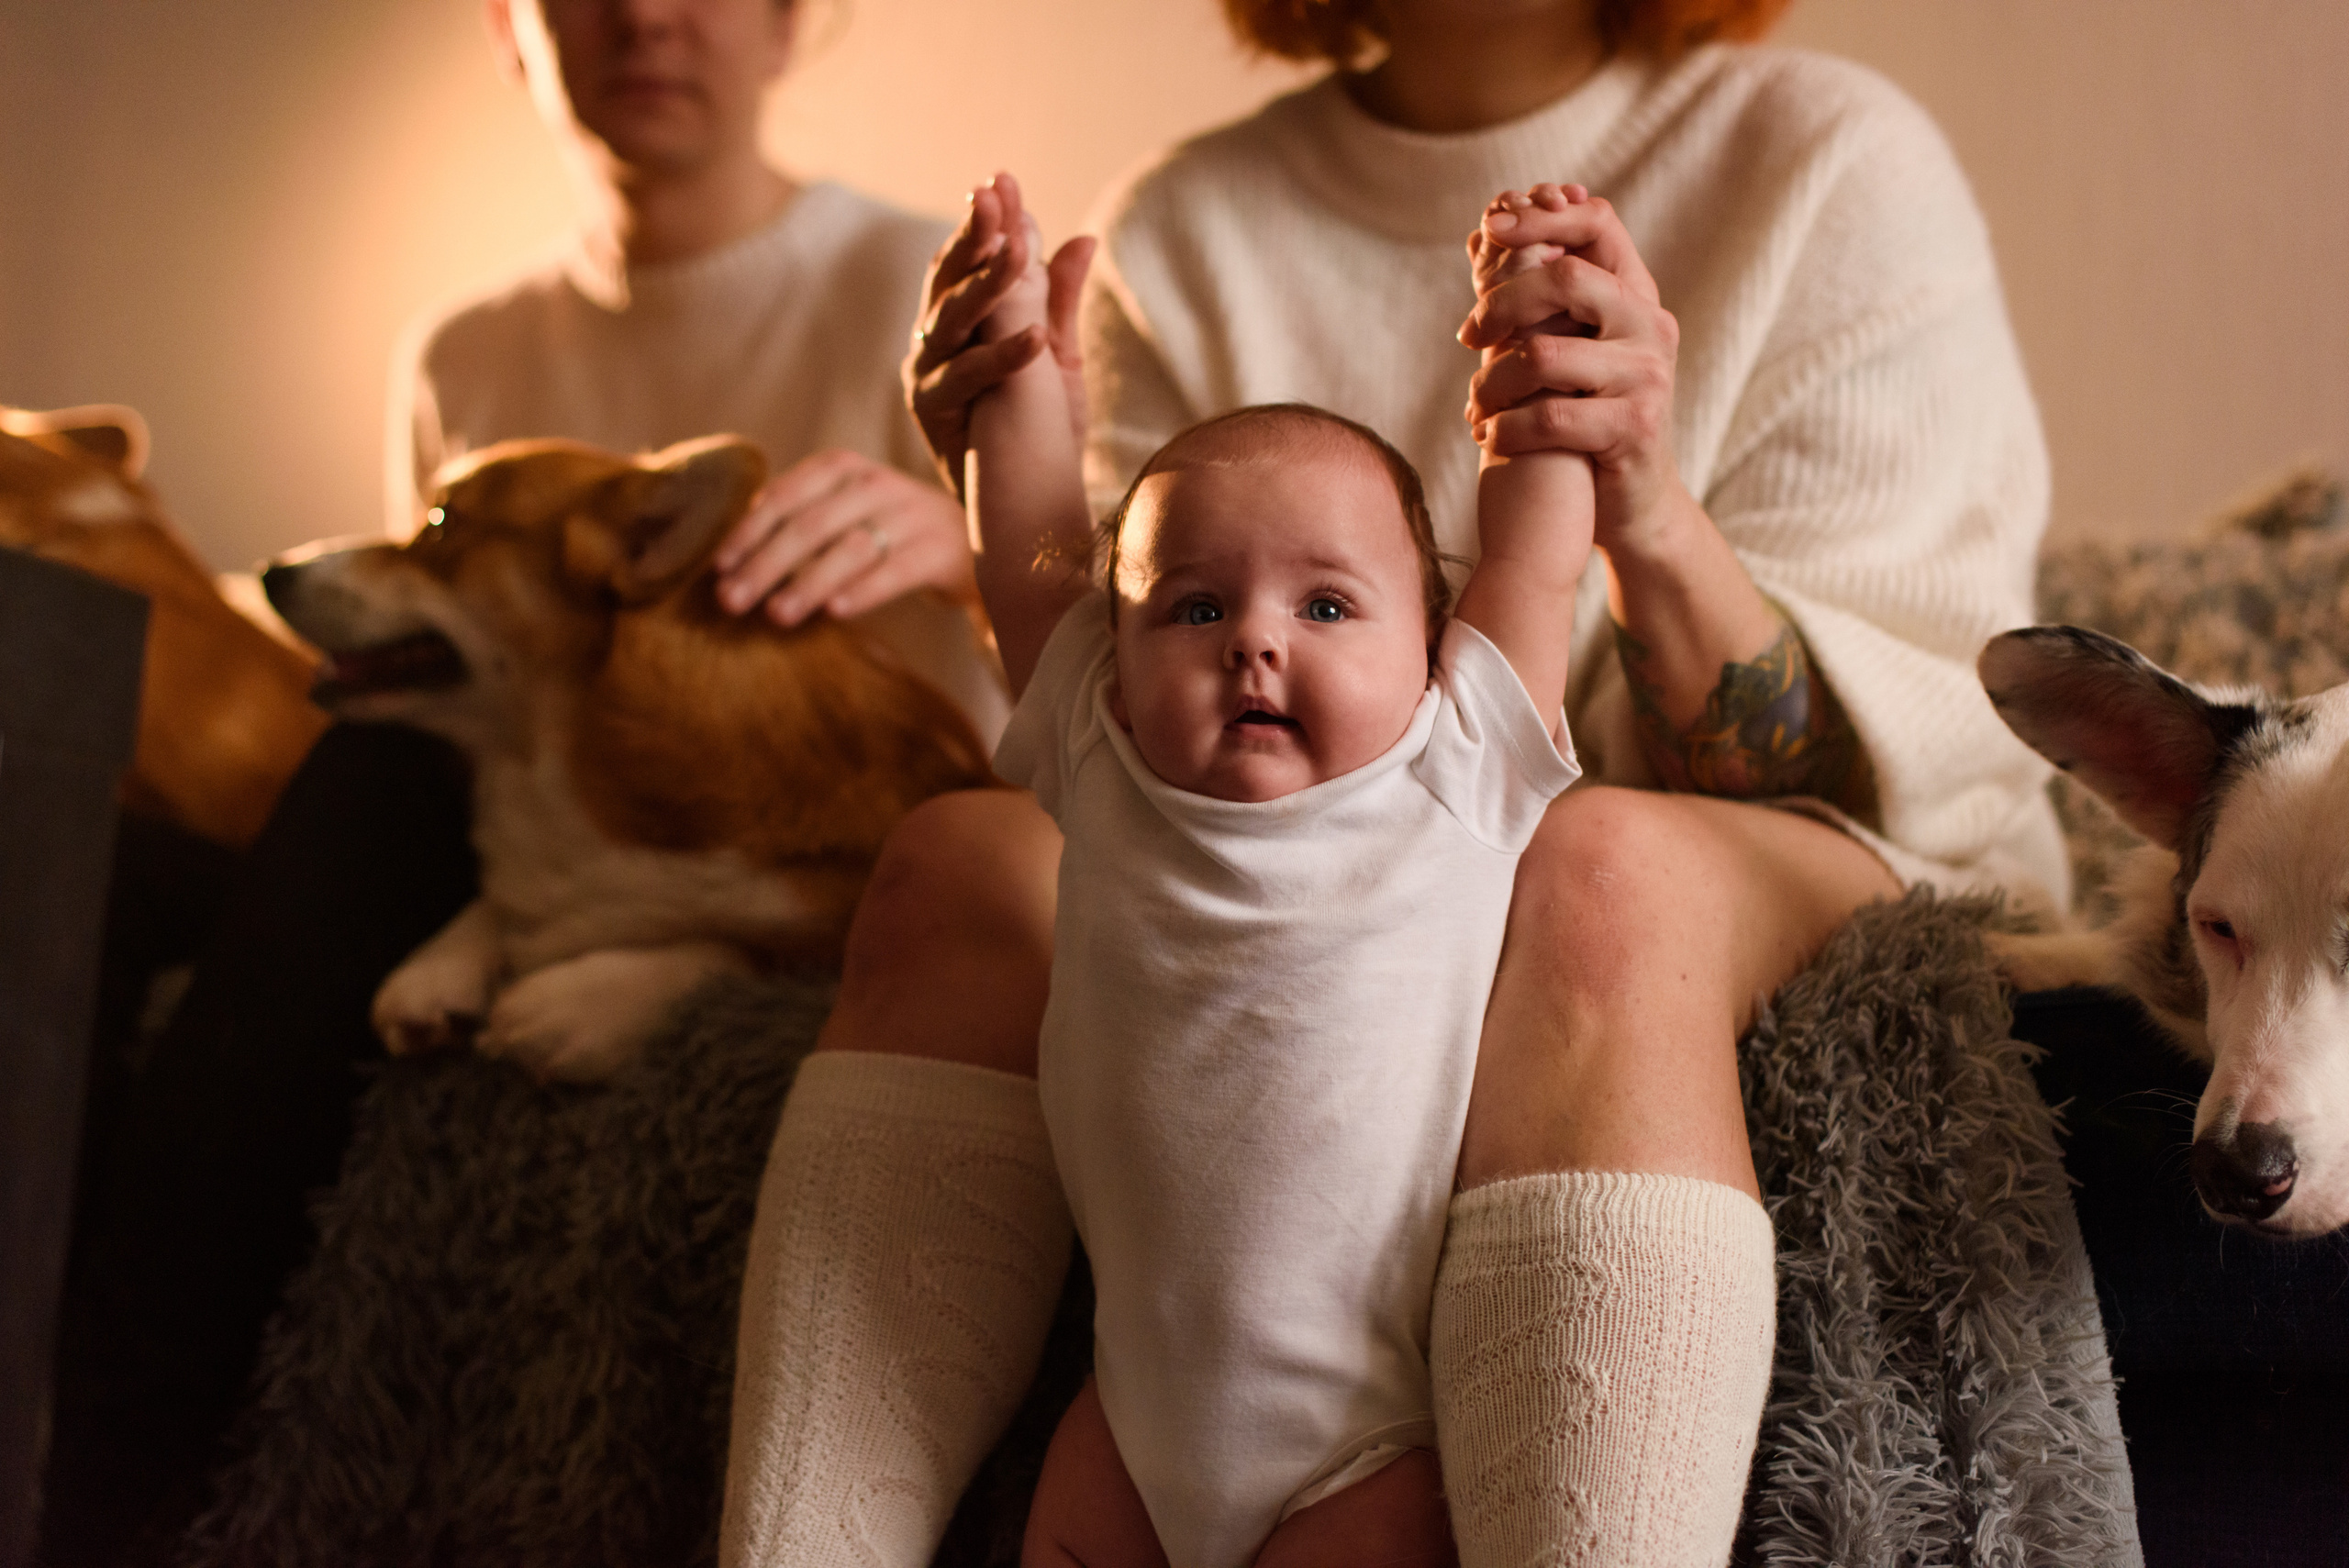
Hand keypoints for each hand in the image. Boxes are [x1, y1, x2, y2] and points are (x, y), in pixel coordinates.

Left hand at [712, 449, 974, 626]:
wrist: (974, 539)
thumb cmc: (889, 531)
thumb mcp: (843, 510)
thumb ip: (796, 520)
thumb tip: (731, 557)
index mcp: (842, 469)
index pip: (784, 496)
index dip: (747, 532)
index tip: (718, 569)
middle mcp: (875, 484)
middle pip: (810, 524)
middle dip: (765, 565)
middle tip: (731, 602)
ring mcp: (911, 515)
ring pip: (850, 548)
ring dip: (808, 583)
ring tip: (776, 615)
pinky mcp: (940, 549)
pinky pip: (896, 570)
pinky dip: (864, 591)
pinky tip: (835, 613)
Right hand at [904, 171, 1093, 495]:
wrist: (1019, 506)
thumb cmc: (1033, 431)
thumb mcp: (1056, 360)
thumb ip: (1059, 302)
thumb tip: (1081, 237)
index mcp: (956, 321)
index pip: (966, 259)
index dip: (983, 222)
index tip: (999, 179)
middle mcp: (932, 341)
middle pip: (948, 278)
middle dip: (971, 236)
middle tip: (993, 199)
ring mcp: (926, 375)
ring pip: (950, 320)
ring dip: (983, 284)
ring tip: (1016, 251)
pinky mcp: (931, 413)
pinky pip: (967, 378)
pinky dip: (1001, 357)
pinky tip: (1035, 340)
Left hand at [1459, 183, 1686, 556]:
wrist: (1630, 505)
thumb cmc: (1585, 420)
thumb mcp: (1566, 350)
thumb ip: (1532, 297)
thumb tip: (1478, 235)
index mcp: (1636, 296)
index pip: (1597, 223)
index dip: (1541, 216)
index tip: (1488, 225)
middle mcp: (1651, 326)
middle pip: (1565, 278)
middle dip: (1501, 302)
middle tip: (1467, 336)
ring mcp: (1647, 376)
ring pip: (1544, 355)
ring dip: (1492, 382)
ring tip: (1477, 406)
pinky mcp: (1633, 428)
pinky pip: (1548, 417)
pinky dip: (1505, 429)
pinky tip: (1489, 438)